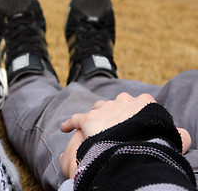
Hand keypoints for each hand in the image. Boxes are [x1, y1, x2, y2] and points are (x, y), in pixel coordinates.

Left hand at [59, 92, 191, 178]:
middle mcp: (122, 101)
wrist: (137, 143)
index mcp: (143, 103)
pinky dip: (69, 123)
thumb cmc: (156, 140)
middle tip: (117, 127)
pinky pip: (75, 119)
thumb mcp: (173, 136)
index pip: (141, 103)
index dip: (138, 113)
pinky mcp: (89, 119)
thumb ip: (177, 133)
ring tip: (94, 126)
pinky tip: (63, 128)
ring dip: (97, 115)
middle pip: (117, 104)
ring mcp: (104, 109)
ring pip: (97, 108)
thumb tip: (182, 135)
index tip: (138, 122)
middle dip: (117, 112)